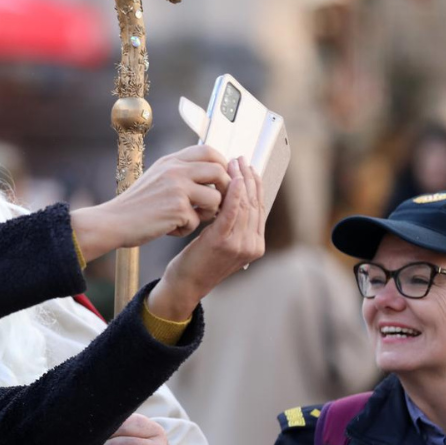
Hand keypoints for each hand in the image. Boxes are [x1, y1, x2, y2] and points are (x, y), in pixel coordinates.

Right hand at [72, 145, 229, 261]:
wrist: (113, 221)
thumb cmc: (135, 206)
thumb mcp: (156, 178)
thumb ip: (179, 172)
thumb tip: (211, 173)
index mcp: (170, 161)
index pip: (208, 151)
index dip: (221, 164)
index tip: (221, 180)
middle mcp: (175, 170)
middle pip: (219, 171)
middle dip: (225, 189)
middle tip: (217, 203)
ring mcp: (177, 188)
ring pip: (215, 198)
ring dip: (208, 213)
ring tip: (191, 219)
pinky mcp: (177, 208)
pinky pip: (198, 220)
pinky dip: (186, 229)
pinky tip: (170, 229)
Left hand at [148, 157, 264, 319]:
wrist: (185, 284)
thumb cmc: (199, 260)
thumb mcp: (222, 242)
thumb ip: (233, 225)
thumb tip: (236, 197)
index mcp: (255, 245)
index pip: (260, 208)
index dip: (256, 185)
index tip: (249, 167)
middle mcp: (252, 246)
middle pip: (255, 204)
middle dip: (249, 178)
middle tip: (241, 159)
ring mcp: (241, 246)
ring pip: (245, 205)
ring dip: (241, 180)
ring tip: (234, 164)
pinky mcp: (224, 242)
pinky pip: (232, 212)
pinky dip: (234, 194)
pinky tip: (233, 179)